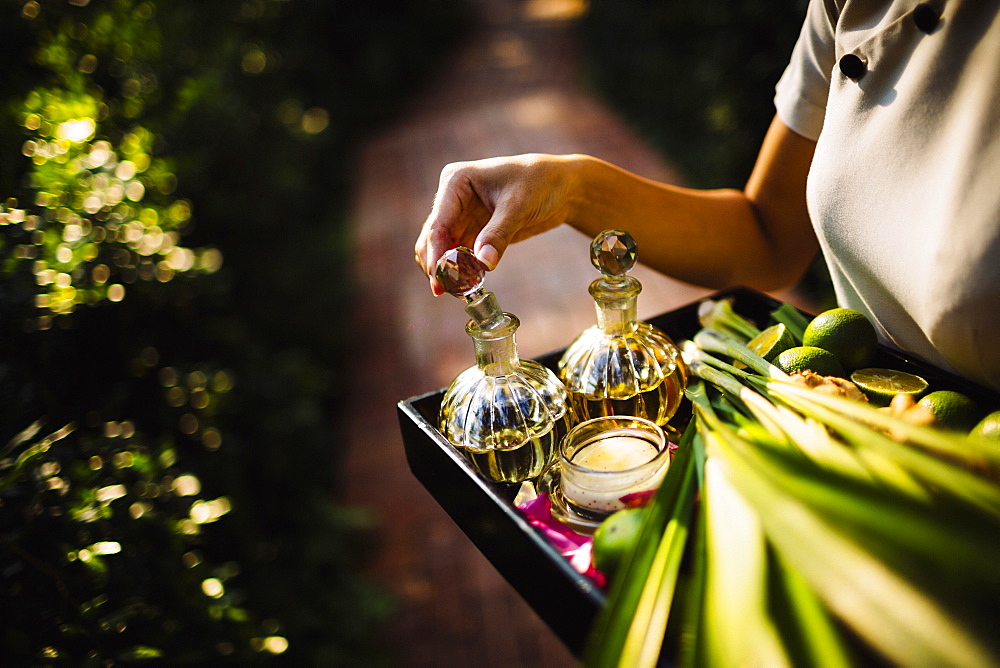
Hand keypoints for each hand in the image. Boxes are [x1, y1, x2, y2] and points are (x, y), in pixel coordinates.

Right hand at [414, 154, 578, 294]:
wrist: (561, 186)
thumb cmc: (540, 183)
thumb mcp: (518, 206)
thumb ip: (498, 234)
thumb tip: (482, 263)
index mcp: (456, 182)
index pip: (438, 224)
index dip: (436, 254)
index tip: (439, 280)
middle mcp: (452, 199)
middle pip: (433, 239)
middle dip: (438, 266)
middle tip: (449, 291)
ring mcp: (461, 216)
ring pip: (442, 251)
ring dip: (448, 271)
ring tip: (461, 292)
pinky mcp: (473, 232)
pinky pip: (459, 256)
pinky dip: (461, 271)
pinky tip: (469, 286)